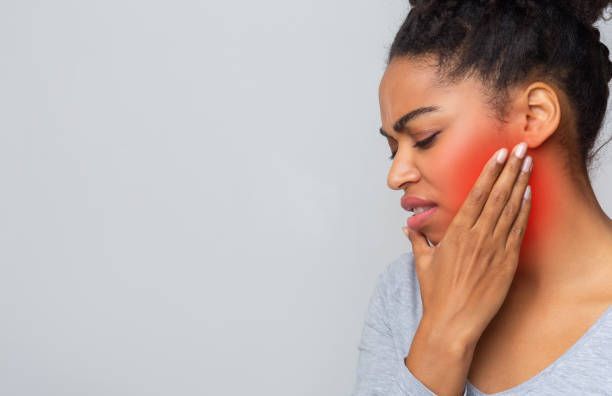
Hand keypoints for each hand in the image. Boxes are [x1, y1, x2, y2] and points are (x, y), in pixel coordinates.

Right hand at [404, 142, 532, 347]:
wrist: (454, 323)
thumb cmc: (437, 294)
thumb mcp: (423, 263)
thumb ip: (417, 241)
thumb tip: (407, 228)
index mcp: (456, 233)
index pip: (476, 195)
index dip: (488, 172)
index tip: (497, 155)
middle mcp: (477, 237)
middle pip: (497, 195)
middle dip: (509, 169)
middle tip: (518, 149)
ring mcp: (494, 249)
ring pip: (510, 209)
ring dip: (520, 183)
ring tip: (527, 163)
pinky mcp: (507, 263)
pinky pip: (518, 230)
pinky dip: (524, 210)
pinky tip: (528, 194)